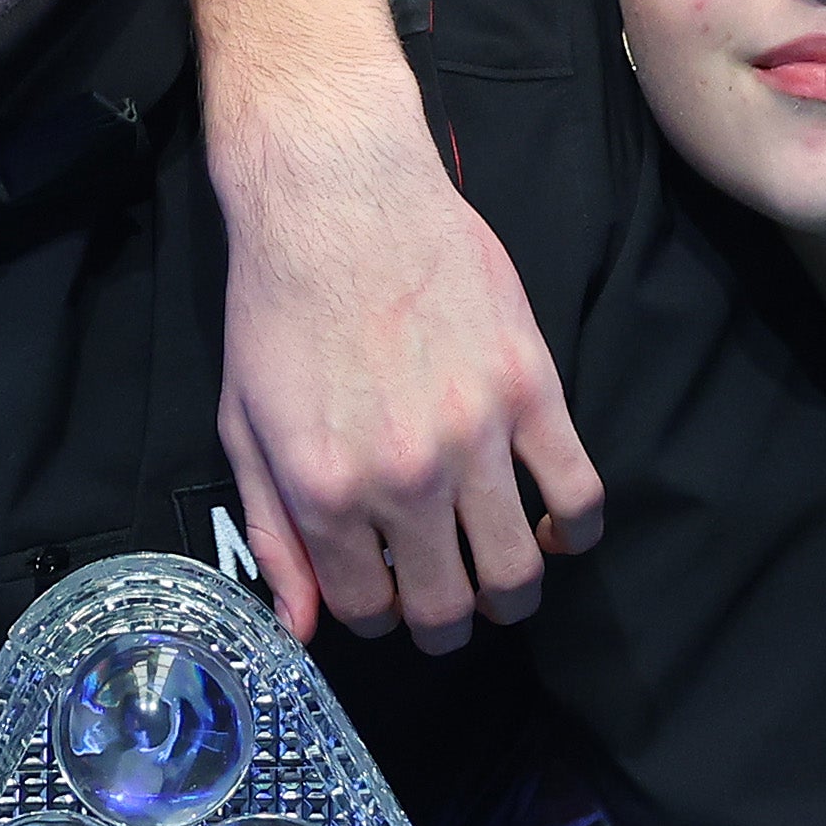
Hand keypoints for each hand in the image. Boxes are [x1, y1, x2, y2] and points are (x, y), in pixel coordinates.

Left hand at [217, 155, 602, 650]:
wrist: (337, 200)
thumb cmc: (279, 307)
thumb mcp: (245, 426)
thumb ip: (274, 533)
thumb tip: (302, 625)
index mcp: (325, 490)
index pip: (364, 610)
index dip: (375, 617)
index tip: (384, 596)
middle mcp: (402, 477)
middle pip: (447, 608)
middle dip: (444, 625)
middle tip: (445, 605)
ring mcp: (475, 436)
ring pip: (519, 570)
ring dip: (511, 594)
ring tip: (502, 581)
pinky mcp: (532, 391)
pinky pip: (580, 494)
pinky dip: (576, 531)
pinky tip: (556, 528)